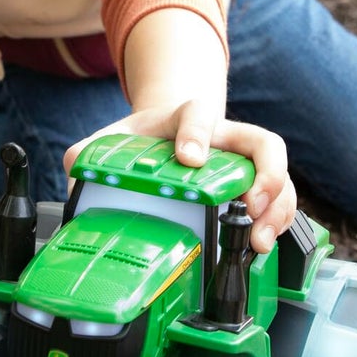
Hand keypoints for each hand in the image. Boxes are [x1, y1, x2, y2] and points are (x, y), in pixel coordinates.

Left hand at [64, 100, 296, 254]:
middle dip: (264, 175)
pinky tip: (263, 244)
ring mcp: (245, 162)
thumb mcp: (112, 140)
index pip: (197, 113)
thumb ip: (88, 155)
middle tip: (251, 204)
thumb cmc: (144, 141)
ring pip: (279, 175)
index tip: (188, 158)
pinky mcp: (254, 186)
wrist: (166, 136)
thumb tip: (76, 176)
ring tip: (258, 240)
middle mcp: (225, 136)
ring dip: (276, 208)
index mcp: (186, 118)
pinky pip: (280, 199)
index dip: (197, 133)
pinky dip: (278, 222)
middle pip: (261, 142)